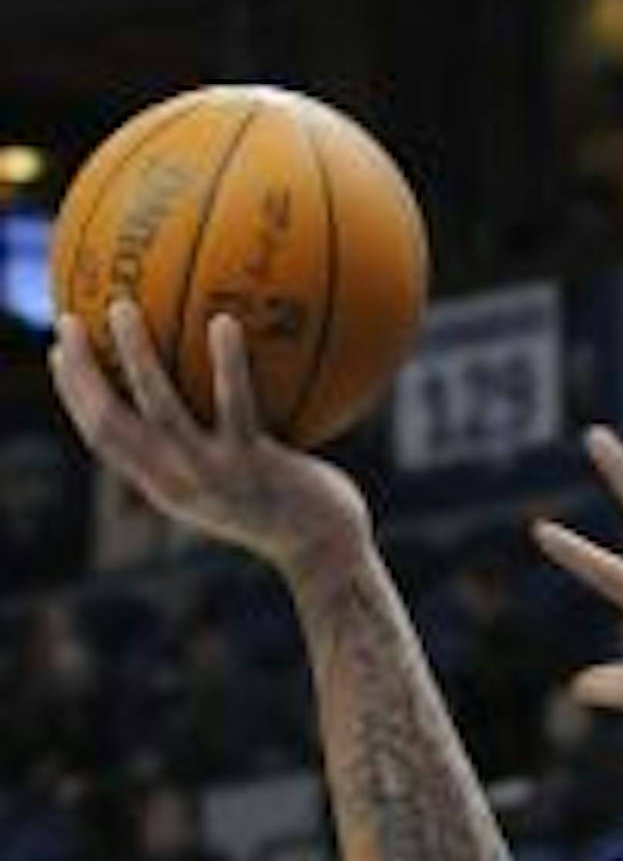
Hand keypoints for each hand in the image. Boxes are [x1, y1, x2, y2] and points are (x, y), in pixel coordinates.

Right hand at [49, 301, 369, 582]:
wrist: (325, 552)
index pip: (102, 439)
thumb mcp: (231, 482)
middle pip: (111, 424)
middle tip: (69, 320)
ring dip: (136, 357)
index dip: (75, 394)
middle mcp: (180, 483)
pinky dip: (227, 363)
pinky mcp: (256, 467)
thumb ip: (203, 444)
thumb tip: (192, 386)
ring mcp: (216, 476)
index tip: (60, 351)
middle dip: (84, 372)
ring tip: (124, 308)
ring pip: (161, 410)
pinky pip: (237, 405)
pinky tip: (224, 321)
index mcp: (165, 485)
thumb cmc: (283, 508)